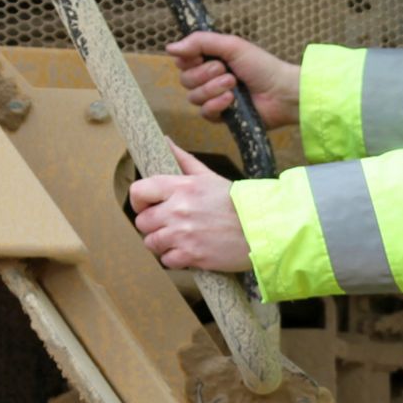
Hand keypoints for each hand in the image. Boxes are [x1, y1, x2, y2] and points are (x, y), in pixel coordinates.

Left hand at [130, 148, 250, 272]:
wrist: (264, 228)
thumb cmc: (239, 202)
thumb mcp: (210, 177)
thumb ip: (184, 161)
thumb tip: (165, 142)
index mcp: (182, 187)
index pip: (139, 191)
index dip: (138, 201)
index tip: (147, 206)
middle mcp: (178, 210)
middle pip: (142, 221)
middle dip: (153, 225)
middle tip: (168, 225)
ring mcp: (183, 235)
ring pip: (151, 243)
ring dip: (162, 243)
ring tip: (180, 239)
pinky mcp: (192, 256)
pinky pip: (167, 261)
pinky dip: (175, 259)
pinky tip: (189, 251)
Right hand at [166, 30, 299, 127]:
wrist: (281, 92)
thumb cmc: (261, 66)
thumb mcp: (231, 45)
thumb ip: (200, 42)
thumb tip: (169, 47)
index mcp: (210, 59)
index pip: (183, 61)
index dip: (189, 59)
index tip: (201, 56)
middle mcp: (209, 79)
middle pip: (185, 79)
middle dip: (204, 74)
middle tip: (225, 70)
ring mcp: (214, 98)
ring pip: (193, 96)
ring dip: (213, 89)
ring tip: (234, 84)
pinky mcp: (221, 116)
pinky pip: (204, 113)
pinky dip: (217, 105)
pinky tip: (232, 101)